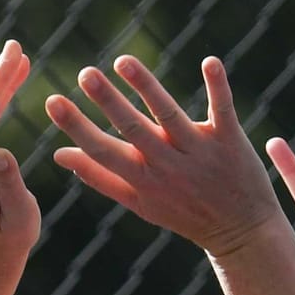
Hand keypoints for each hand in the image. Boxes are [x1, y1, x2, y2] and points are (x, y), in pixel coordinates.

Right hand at [47, 55, 282, 259]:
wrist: (242, 232)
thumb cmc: (184, 212)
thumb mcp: (140, 202)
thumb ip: (100, 176)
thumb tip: (59, 155)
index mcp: (143, 180)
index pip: (103, 151)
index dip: (77, 127)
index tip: (52, 101)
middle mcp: (168, 165)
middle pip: (134, 130)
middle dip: (109, 102)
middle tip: (86, 74)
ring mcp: (200, 152)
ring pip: (170, 116)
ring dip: (147, 87)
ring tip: (124, 62)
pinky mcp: (229, 141)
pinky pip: (222, 110)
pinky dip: (217, 87)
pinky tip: (209, 62)